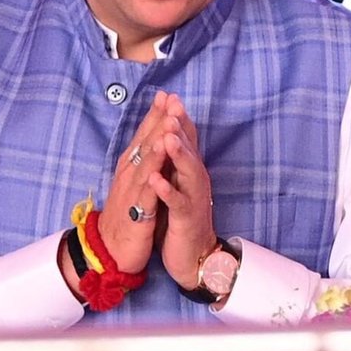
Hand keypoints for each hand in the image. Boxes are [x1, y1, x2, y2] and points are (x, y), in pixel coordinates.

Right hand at [97, 93, 172, 273]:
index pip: (144, 137)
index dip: (155, 116)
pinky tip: (163, 161)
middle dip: (158, 119)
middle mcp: (129, 175)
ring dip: (157, 141)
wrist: (109, 251)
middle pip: (145, 142)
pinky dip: (155, 174)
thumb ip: (142, 165)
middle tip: (169, 97)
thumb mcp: (134, 186)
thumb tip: (150, 143)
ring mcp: (132, 192)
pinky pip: (147, 191)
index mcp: (130, 168)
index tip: (166, 94)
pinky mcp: (137, 212)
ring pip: (145, 162)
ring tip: (168, 120)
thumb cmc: (125, 217)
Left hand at [150, 95, 218, 288]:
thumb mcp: (178, 183)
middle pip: (188, 148)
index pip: (185, 138)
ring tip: (168, 135)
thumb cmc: (182, 217)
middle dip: (180, 126)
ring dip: (178, 153)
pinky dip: (167, 190)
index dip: (177, 117)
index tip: (168, 95)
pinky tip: (156, 180)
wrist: (193, 254)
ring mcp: (192, 197)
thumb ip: (175, 160)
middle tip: (174, 104)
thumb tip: (169, 133)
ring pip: (187, 171)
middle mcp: (194, 179)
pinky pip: (178, 202)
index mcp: (188, 170)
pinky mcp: (187, 218)